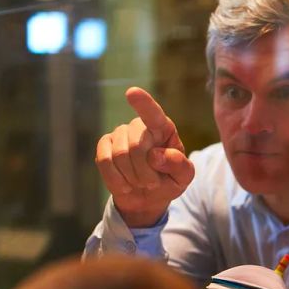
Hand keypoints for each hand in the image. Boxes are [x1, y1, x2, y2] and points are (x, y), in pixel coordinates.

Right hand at [95, 87, 193, 226]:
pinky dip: (116, 179)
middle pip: (136, 145)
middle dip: (145, 172)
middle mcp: (140, 125)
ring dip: (132, 177)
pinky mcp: (105, 145)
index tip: (132, 92)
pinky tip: (125, 185)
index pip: (153, 114)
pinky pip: (104, 161)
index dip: (143, 103)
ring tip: (140, 182)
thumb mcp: (183, 177)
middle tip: (153, 183)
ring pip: (119, 155)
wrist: (147, 196)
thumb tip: (156, 156)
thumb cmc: (169, 181)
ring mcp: (120, 133)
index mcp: (163, 128)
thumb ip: (178, 165)